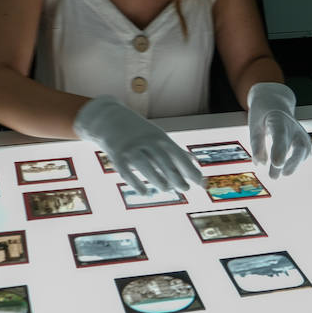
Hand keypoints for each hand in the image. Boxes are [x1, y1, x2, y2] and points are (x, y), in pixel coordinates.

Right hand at [73, 96, 201, 193]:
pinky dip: (136, 184)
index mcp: (160, 138)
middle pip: (163, 161)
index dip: (190, 170)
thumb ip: (176, 151)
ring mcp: (131, 149)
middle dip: (176, 176)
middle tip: (186, 188)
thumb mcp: (159, 137)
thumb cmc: (140, 132)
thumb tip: (195, 163)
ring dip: (157, 179)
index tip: (201, 183)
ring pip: (145, 166)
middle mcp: (146, 142)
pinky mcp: (117, 157)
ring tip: (166, 188)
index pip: (178, 155)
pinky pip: (126, 172)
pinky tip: (145, 193)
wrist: (110, 119)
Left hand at [247, 82, 311, 178]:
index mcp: (279, 119)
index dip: (279, 150)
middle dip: (287, 164)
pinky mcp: (305, 145)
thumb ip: (256, 144)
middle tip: (273, 177)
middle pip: (296, 148)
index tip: (276, 163)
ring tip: (275, 175)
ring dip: (291, 167)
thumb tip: (260, 164)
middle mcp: (295, 127)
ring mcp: (302, 136)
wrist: (275, 103)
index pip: (281, 135)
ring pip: (302, 154)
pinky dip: (291, 166)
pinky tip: (283, 168)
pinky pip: (301, 159)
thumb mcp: (253, 125)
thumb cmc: (262, 115)